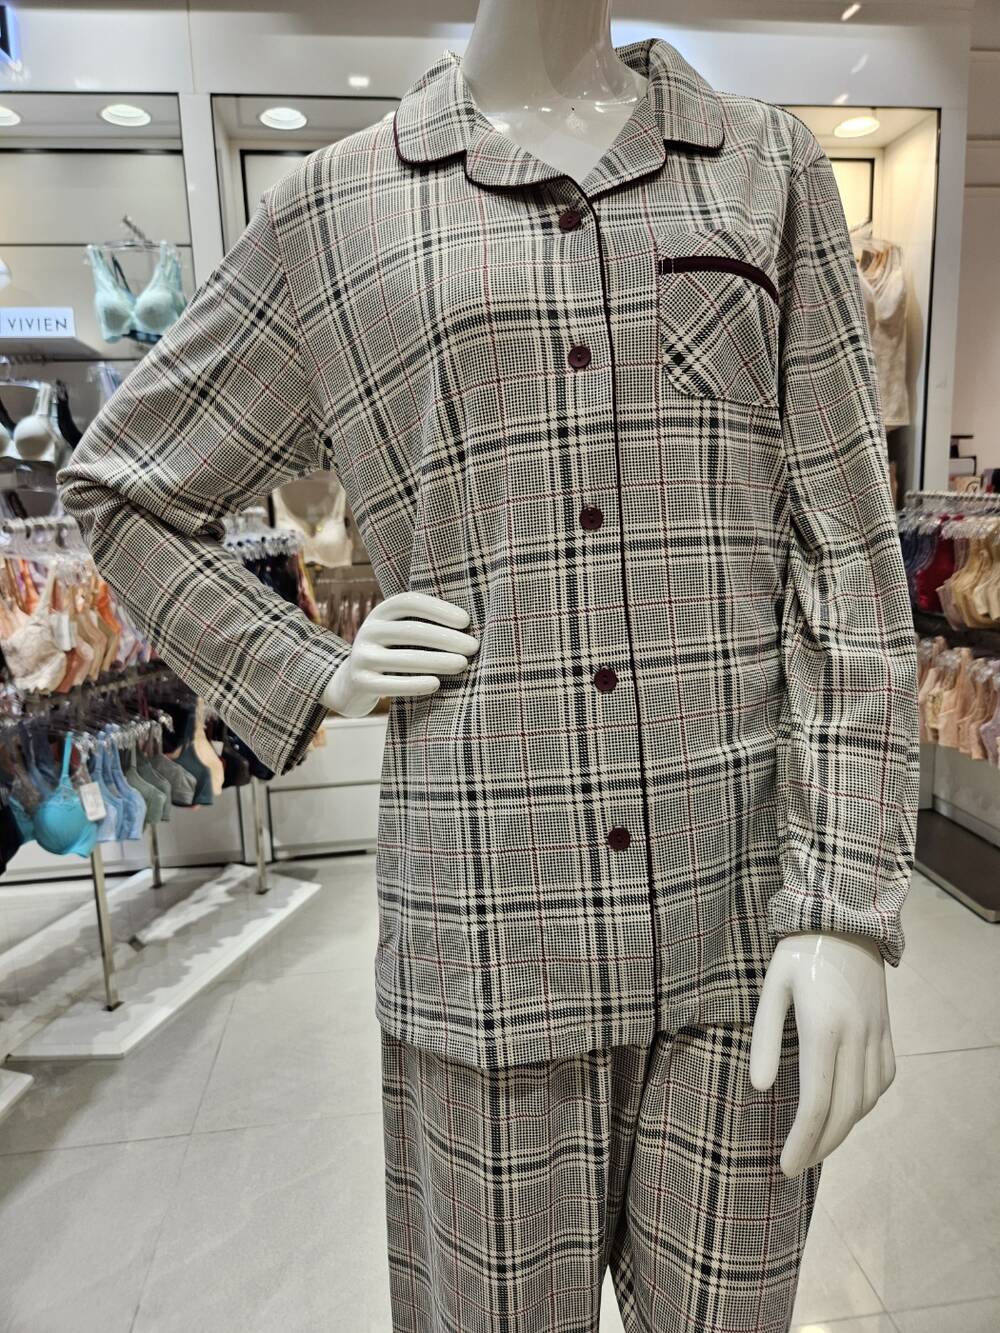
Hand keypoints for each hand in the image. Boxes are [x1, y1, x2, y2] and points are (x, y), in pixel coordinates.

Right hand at [322, 591, 478, 717]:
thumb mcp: (400, 633)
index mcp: (380, 613)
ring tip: (463, 664)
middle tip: (473, 647)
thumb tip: (470, 627)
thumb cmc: (391, 654)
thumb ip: (424, 626)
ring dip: (438, 661)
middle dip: (446, 638)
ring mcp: (361, 657)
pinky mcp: (361, 682)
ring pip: (404, 658)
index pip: (409, 602)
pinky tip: (437, 684)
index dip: (438, 609)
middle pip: (411, 630)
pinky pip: (392, 684)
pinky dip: (416, 684)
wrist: (351, 684)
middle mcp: (368, 631)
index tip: (466, 621)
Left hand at [749, 930, 895, 1177]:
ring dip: (843, 1129)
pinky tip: (845, 1109)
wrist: (845, 921)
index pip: (816, 1103)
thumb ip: (764, 1039)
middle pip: (844, 1112)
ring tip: (815, 1142)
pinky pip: (882, 1081)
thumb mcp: (771, 989)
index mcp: (823, 1029)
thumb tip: (759, 1088)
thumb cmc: (798, 954)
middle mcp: (856, 1037)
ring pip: (867, 1101)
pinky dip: (865, 1104)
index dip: (803, 1142)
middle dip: (820, 1147)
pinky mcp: (887, 1031)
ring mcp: (877, 1035)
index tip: (785, 1166)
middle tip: (796, 1166)